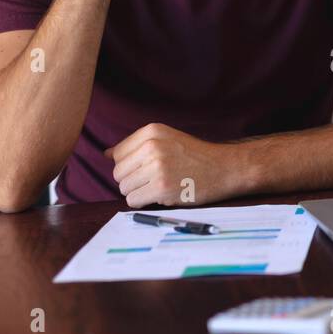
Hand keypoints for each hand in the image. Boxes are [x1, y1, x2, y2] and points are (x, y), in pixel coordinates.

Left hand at [105, 123, 235, 206]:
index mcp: (152, 131)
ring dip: (139, 192)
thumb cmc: (196, 156)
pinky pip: (133, 200)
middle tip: (156, 179)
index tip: (150, 167)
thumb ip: (137, 146)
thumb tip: (106, 153)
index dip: (131, 165)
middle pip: (118, 172)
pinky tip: (161, 195)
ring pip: (124, 187)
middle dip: (133, 180)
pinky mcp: (162, 187)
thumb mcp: (167, 139)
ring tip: (160, 186)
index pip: (117, 153)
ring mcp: (157, 167)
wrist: (226, 168)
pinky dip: (143, 202)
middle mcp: (152, 146)